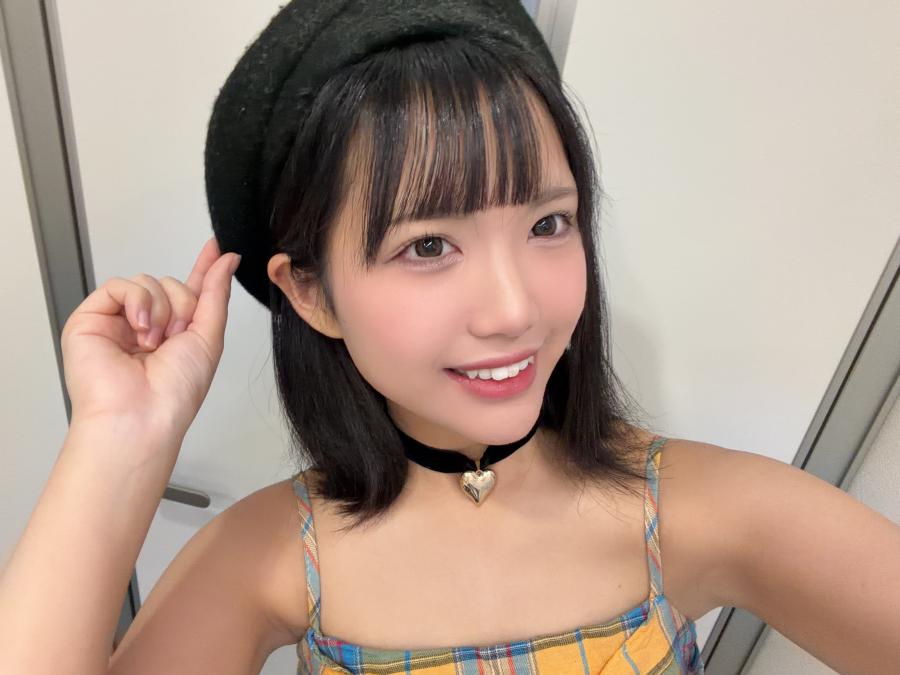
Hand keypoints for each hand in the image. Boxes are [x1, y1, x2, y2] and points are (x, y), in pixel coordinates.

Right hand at [61, 237, 241, 441]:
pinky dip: (136, 301)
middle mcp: (147, 325)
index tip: (216, 247)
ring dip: (160, 309)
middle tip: (175, 338)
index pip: (189, 291)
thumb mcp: (209, 337)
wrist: (141, 414)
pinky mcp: (91, 318)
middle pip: (170, 284)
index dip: (203, 269)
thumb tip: (227, 258)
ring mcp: (118, 321)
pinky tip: (140, 327)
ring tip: (153, 342)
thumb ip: (215, 294)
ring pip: (147, 282)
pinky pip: (119, 285)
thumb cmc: (176, 391)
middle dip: (182, 306)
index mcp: (175, 333)